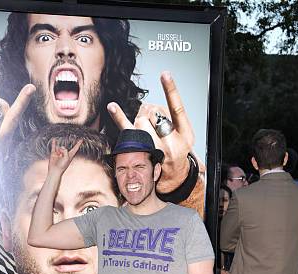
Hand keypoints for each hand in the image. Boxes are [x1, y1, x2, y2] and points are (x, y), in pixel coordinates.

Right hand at [48, 138, 82, 175]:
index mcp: (70, 156)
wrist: (55, 171)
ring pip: (59, 147)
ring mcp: (59, 154)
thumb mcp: (67, 158)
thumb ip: (65, 151)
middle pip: (65, 148)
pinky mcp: (54, 154)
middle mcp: (65, 154)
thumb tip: (60, 148)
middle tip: (61, 155)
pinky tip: (54, 139)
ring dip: (58, 150)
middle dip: (62, 149)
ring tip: (57, 156)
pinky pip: (54, 147)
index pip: (75, 148)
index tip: (81, 140)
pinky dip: (54, 143)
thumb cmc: (62, 167)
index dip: (78, 144)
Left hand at [107, 71, 198, 192]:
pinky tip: (112, 106)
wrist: (172, 174)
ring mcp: (153, 149)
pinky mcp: (139, 152)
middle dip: (152, 112)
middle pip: (154, 113)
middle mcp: (169, 143)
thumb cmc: (177, 149)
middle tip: (155, 123)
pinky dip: (118, 117)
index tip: (165, 74)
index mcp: (185, 134)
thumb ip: (172, 118)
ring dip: (141, 120)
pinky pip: (126, 132)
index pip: (178, 108)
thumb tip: (149, 108)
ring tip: (148, 131)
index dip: (171, 90)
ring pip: (140, 121)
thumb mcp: (184, 134)